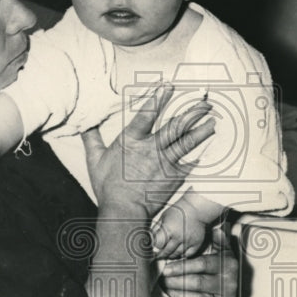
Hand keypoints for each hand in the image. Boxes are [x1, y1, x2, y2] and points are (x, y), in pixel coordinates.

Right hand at [82, 87, 214, 220]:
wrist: (124, 211)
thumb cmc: (108, 187)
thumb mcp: (94, 159)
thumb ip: (91, 138)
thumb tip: (84, 123)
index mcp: (131, 140)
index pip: (147, 114)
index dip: (157, 98)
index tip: (168, 85)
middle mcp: (151, 148)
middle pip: (175, 126)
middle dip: (192, 112)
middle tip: (205, 103)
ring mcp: (166, 162)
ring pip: (187, 141)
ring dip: (202, 129)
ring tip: (213, 120)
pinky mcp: (175, 176)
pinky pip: (191, 162)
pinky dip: (202, 155)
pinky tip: (212, 148)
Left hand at [152, 198, 209, 260]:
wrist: (196, 208)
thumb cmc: (178, 211)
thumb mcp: (163, 217)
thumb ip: (156, 229)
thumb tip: (149, 239)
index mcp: (168, 229)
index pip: (157, 244)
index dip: (154, 247)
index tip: (151, 249)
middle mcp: (178, 237)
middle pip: (166, 252)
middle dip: (160, 254)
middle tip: (157, 255)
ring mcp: (188, 241)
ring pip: (176, 255)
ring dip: (170, 255)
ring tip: (167, 253)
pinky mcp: (196, 243)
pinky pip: (188, 255)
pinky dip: (182, 255)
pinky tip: (178, 252)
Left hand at [160, 223, 237, 296]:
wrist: (236, 292)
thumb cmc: (221, 268)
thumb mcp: (223, 252)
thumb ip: (218, 240)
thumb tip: (216, 229)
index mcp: (227, 265)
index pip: (202, 265)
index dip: (182, 267)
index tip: (165, 269)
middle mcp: (229, 283)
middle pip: (197, 283)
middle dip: (176, 282)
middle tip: (161, 281)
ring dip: (178, 296)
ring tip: (165, 291)